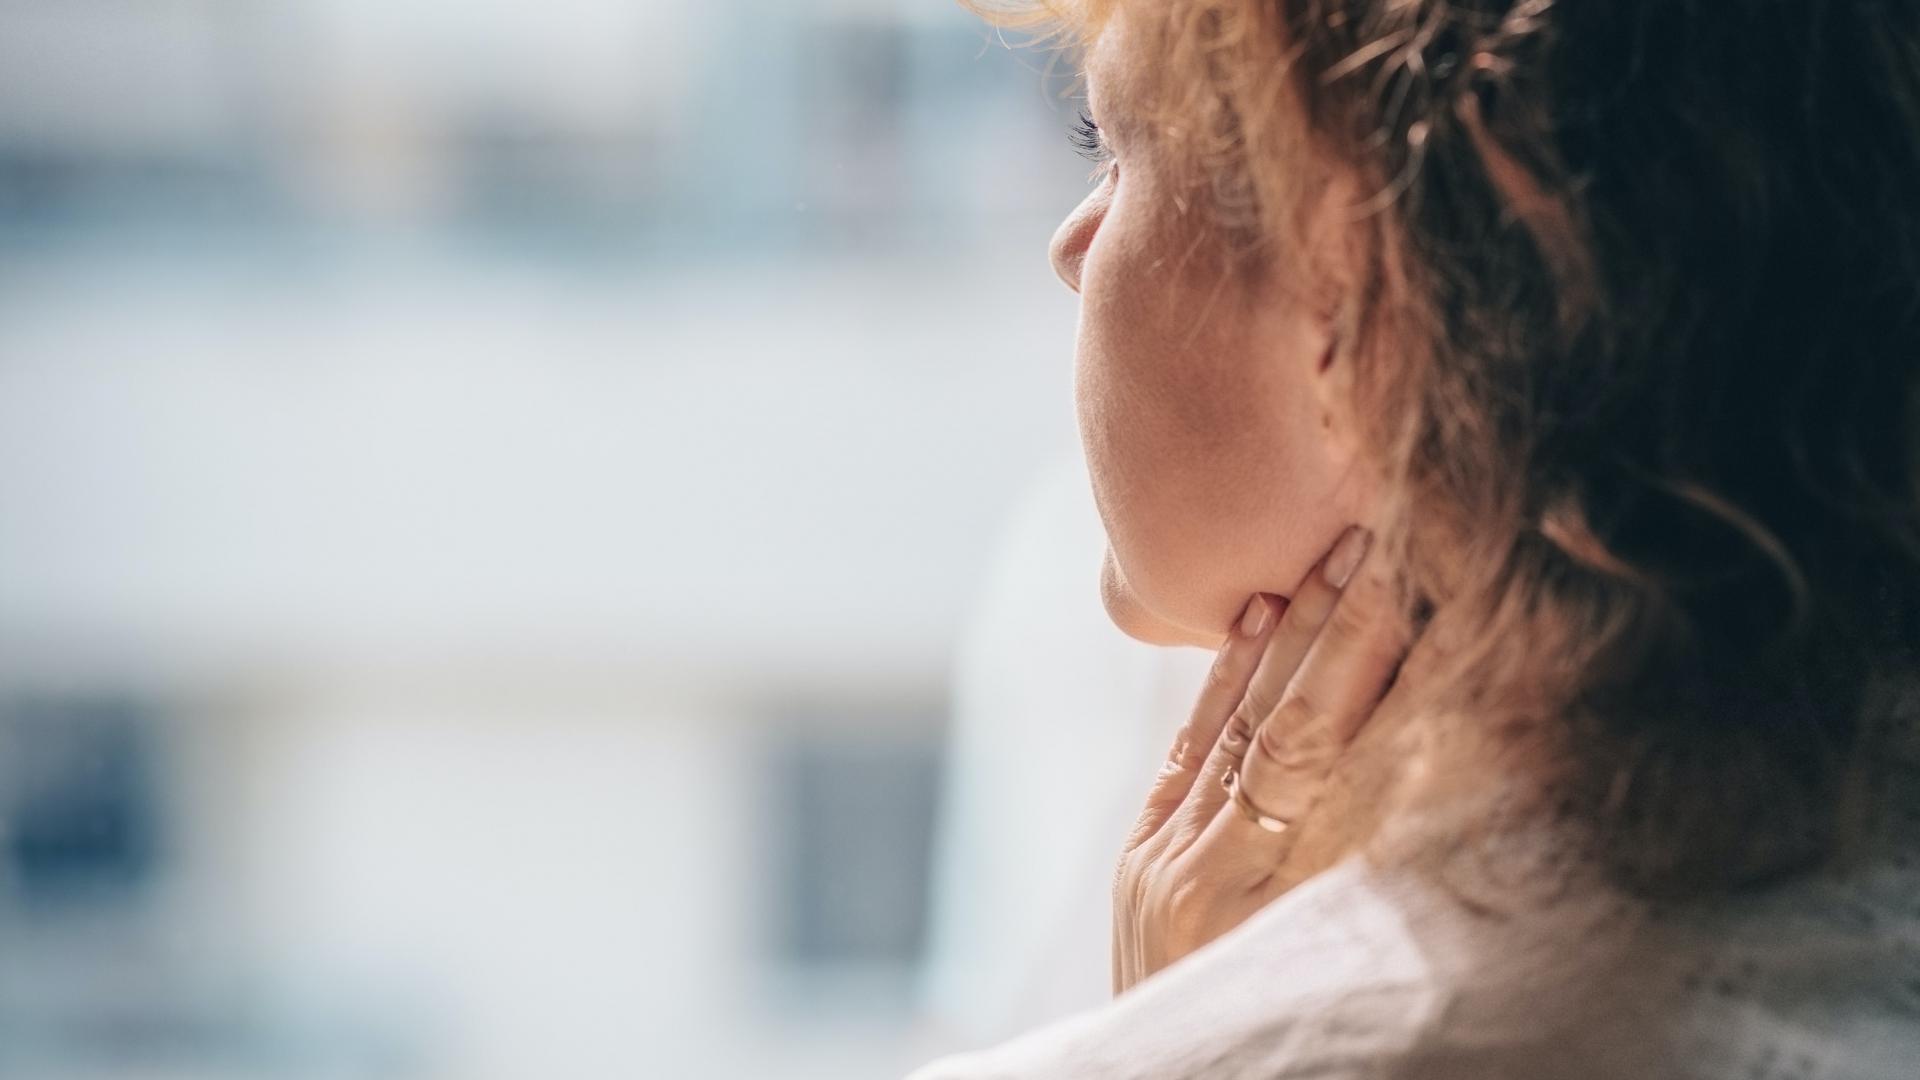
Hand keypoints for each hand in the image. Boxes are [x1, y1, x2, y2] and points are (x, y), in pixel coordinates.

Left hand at [1110, 526, 1408, 993]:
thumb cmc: (1274, 1038)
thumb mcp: (1312, 963)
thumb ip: (1349, 872)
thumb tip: (1427, 775)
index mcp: (1247, 892)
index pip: (1308, 746)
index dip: (1353, 657)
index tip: (1399, 580)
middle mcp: (1193, 865)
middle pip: (1272, 718)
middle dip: (1327, 622)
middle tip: (1369, 533)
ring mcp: (1157, 860)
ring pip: (1230, 725)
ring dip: (1282, 636)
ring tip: (1324, 555)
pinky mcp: (1142, 858)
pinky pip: (1191, 754)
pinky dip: (1227, 685)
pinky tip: (1261, 624)